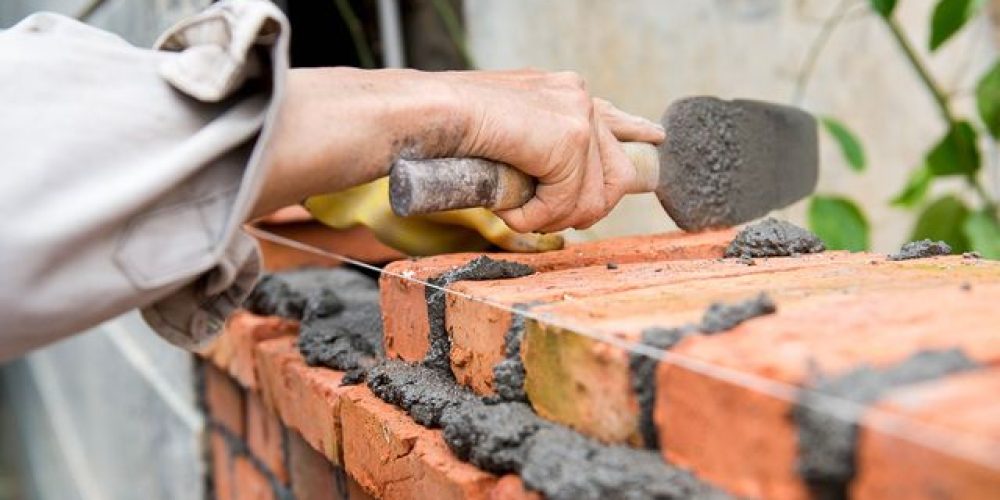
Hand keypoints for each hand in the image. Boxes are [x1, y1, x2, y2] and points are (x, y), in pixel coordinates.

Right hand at [443, 70, 664, 232]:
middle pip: (616, 172)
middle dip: (584, 207)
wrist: (428, 113)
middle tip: (541, 215)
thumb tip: (552, 183)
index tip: (654, 137)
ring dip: (552, 216)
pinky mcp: (569, 139)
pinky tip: (511, 206)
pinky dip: (536, 216)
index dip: (635, 131)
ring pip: (593, 197)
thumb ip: (534, 148)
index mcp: (563, 93)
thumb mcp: (501, 134)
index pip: (614, 118)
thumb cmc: (448, 128)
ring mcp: (577, 115)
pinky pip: (568, 202)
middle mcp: (578, 97)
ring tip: (516, 210)